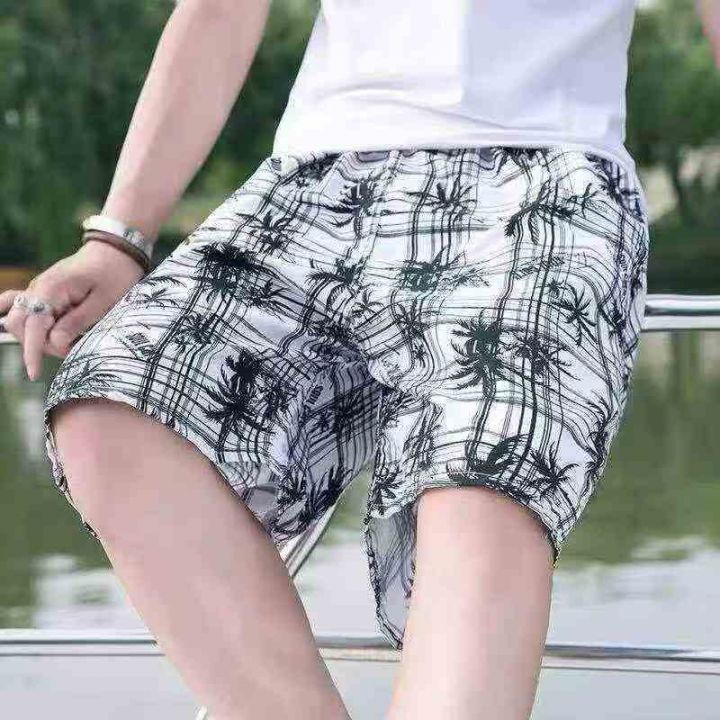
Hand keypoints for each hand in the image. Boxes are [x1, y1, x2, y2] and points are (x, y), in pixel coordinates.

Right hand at [0, 240, 145, 380]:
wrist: (117, 249)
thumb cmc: (116, 273)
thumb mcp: (104, 301)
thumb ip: (77, 322)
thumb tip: (55, 343)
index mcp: (51, 289)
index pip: (32, 326)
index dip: (32, 352)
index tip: (34, 374)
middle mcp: (38, 288)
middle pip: (21, 326)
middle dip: (41, 345)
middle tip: (72, 348)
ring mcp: (39, 290)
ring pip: (22, 321)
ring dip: (39, 337)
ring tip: (69, 339)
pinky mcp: (45, 292)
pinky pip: (23, 306)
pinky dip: (25, 320)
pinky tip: (24, 327)